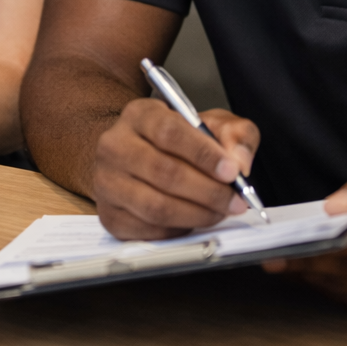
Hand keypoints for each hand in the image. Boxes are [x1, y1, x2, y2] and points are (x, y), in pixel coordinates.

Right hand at [93, 98, 259, 238]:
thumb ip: (234, 134)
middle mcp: (115, 146)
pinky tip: (193, 220)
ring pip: (155, 206)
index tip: (232, 171)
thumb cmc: (175, 141)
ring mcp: (107, 182)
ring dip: (197, 214)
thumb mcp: (210, 125)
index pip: (169, 132)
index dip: (204, 155)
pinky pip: (148, 230)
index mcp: (139, 115)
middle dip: (208, 191)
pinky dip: (178, 229)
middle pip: (163, 172)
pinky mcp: (109, 215)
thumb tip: (239, 161)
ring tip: (219, 212)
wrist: (137, 157)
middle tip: (234, 201)